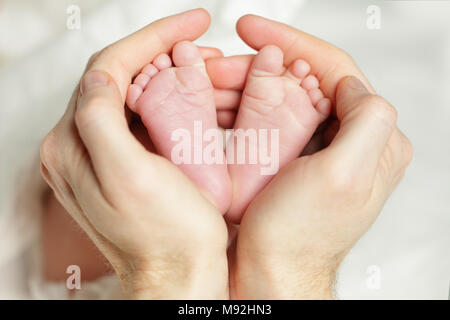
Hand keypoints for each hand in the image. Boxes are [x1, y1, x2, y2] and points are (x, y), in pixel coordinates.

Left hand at [40, 9, 228, 298]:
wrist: (179, 274)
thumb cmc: (166, 236)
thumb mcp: (130, 179)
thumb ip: (100, 122)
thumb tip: (101, 76)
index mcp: (76, 146)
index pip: (108, 69)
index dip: (151, 39)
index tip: (191, 23)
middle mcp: (80, 148)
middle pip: (118, 77)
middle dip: (162, 52)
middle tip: (203, 43)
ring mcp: (102, 156)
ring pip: (131, 93)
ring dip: (167, 72)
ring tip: (205, 64)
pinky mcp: (124, 164)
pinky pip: (141, 116)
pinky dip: (167, 97)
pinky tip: (192, 94)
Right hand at [212, 15, 412, 298]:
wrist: (269, 274)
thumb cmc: (299, 237)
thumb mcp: (344, 177)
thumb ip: (367, 120)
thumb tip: (350, 83)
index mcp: (371, 140)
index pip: (333, 70)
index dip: (290, 42)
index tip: (249, 28)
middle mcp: (347, 142)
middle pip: (300, 81)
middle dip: (252, 67)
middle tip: (212, 65)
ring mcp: (316, 151)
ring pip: (277, 98)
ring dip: (239, 86)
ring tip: (203, 84)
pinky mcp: (289, 161)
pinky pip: (264, 121)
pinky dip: (237, 109)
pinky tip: (211, 106)